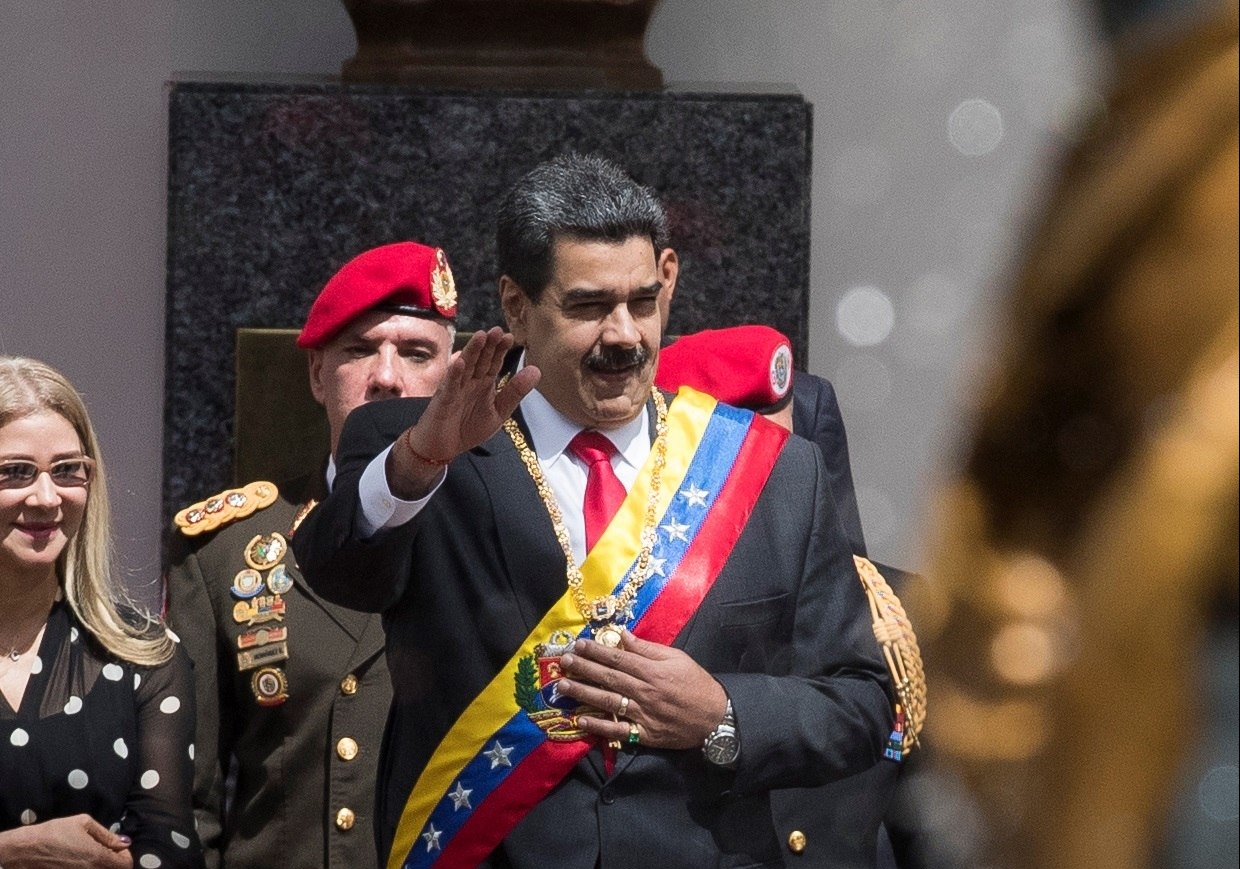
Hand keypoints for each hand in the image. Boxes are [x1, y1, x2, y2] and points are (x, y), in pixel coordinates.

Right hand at [0, 814, 133, 867]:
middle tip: (105, 851)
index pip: (126, 865)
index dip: (125, 855)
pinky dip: (90, 868)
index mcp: (97, 857)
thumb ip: (107, 835)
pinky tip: (80, 861)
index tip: (116, 847)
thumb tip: (125, 842)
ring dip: (102, 865)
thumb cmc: (54, 832)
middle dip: (114, 861)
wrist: (26, 849)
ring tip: (91, 855)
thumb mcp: (84, 824)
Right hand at [388, 327, 539, 497]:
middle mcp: (469, 382)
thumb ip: (515, 392)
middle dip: (488, 346)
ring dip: (472, 352)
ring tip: (481, 336)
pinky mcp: (442, 401)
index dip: (500, 350)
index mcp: (483, 383)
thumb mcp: (499, 411)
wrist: (442, 448)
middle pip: (480, 360)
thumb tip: (537, 370)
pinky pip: (448, 386)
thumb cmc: (468, 428)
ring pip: (464, 367)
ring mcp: (455, 389)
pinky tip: (459, 363)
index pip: (494, 362)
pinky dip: (453, 375)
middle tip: (497, 330)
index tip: (510, 337)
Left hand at [557, 632, 727, 749]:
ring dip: (583, 693)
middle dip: (583, 668)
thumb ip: (648, 648)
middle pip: (608, 678)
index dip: (596, 651)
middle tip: (563, 662)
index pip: (618, 658)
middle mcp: (644, 691)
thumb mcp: (677, 658)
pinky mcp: (644, 734)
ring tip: (562, 686)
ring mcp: (643, 714)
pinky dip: (599, 726)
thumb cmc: (695, 683)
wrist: (715, 717)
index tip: (578, 644)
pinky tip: (581, 720)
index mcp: (652, 671)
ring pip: (608, 702)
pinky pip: (618, 730)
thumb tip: (623, 635)